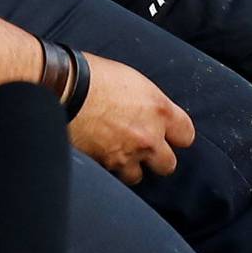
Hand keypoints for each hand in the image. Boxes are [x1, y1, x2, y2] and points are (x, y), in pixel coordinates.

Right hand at [66, 55, 195, 184]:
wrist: (65, 88)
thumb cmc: (96, 76)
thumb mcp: (134, 82)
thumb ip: (150, 104)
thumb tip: (153, 114)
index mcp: (160, 110)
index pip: (186, 135)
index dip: (177, 136)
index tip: (169, 135)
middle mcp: (149, 136)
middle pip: (168, 165)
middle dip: (157, 159)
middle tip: (144, 149)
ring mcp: (127, 154)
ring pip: (138, 176)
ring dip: (130, 167)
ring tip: (118, 153)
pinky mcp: (104, 165)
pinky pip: (112, 176)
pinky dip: (108, 170)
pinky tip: (100, 155)